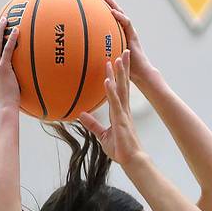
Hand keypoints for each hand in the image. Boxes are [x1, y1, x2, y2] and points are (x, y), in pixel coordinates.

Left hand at [79, 50, 142, 165]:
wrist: (131, 160)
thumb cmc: (120, 149)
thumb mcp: (102, 135)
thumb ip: (92, 124)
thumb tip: (80, 115)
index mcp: (120, 111)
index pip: (119, 89)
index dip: (118, 75)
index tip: (116, 60)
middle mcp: (123, 109)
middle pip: (124, 84)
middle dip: (123, 68)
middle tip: (123, 51)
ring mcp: (123, 113)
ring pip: (121, 89)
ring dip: (119, 73)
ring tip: (117, 58)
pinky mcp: (121, 120)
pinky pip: (115, 103)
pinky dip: (111, 91)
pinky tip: (107, 81)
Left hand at [100, 0, 155, 84]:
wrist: (140, 73)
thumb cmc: (125, 69)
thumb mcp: (111, 59)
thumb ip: (103, 54)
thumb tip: (87, 56)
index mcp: (121, 36)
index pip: (113, 20)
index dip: (105, 11)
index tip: (96, 3)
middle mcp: (125, 32)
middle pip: (117, 14)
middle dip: (109, 3)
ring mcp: (130, 33)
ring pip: (122, 15)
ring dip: (113, 5)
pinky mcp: (133, 36)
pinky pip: (126, 23)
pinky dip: (120, 17)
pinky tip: (113, 11)